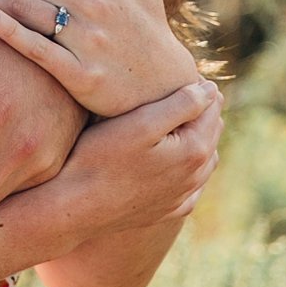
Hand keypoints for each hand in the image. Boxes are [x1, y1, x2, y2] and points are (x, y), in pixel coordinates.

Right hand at [34, 75, 223, 248]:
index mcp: (195, 151)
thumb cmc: (102, 158)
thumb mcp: (141, 122)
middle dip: (198, 110)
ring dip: (195, 138)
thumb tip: (212, 90)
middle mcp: (194, 178)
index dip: (195, 85)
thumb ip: (182, 104)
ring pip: (204, 159)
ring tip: (172, 120)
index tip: (171, 75)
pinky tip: (173, 159)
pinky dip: (188, 168)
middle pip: (211, 132)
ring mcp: (181, 198)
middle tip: (171, 92)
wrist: (74, 207)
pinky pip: (190, 186)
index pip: (212, 106)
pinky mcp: (167, 211)